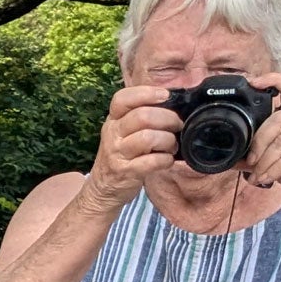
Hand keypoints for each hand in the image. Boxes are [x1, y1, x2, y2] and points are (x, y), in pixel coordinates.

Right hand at [81, 84, 181, 207]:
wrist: (103, 188)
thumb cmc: (121, 156)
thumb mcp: (123, 132)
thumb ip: (141, 116)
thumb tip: (173, 104)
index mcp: (113, 120)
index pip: (122, 99)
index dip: (146, 93)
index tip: (166, 96)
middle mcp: (112, 134)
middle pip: (142, 116)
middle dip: (168, 119)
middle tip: (177, 126)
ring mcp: (117, 153)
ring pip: (148, 138)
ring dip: (168, 140)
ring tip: (172, 146)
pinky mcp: (125, 171)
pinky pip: (152, 161)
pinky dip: (166, 160)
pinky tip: (166, 160)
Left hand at [242, 73, 280, 209]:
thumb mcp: (279, 163)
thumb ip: (259, 157)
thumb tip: (232, 159)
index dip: (272, 80)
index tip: (253, 83)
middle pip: (279, 118)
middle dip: (258, 141)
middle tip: (250, 161)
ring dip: (265, 162)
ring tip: (257, 176)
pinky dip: (275, 169)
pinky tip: (268, 179)